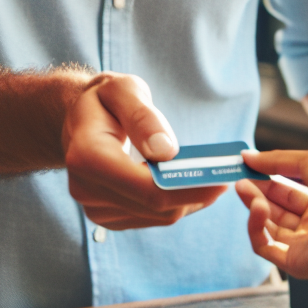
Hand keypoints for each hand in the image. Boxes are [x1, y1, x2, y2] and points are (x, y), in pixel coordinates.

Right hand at [61, 72, 224, 229]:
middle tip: (228, 176)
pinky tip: (191, 184)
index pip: (146, 187)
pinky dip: (177, 203)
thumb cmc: (105, 100)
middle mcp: (86, 189)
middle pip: (155, 206)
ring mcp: (95, 208)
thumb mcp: (123, 90)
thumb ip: (142, 116)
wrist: (79, 121)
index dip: (187, 187)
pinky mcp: (108, 217)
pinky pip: (152, 217)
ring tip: (214, 177)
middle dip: (196, 192)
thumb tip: (166, 151)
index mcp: (87, 157)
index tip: (222, 178)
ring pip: (158, 216)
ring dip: (190, 199)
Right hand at [235, 149, 307, 279]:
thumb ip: (276, 159)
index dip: (265, 180)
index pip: (286, 191)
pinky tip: (257, 209)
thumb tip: (248, 156)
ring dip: (254, 207)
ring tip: (245, 189)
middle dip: (255, 193)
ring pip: (268, 227)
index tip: (245, 168)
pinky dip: (256, 227)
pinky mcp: (296, 263)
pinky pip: (265, 247)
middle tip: (238, 179)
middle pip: (275, 209)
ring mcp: (305, 245)